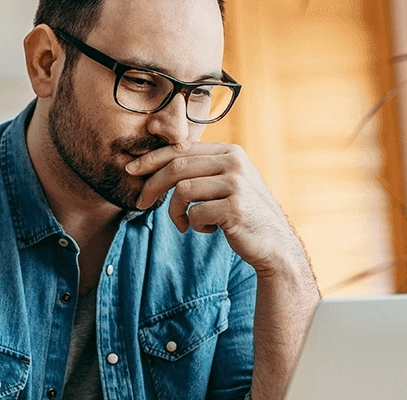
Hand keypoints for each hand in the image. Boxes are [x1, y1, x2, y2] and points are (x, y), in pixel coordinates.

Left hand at [127, 142, 304, 276]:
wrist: (275, 244)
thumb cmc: (243, 215)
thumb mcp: (226, 184)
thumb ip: (202, 170)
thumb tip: (157, 163)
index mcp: (230, 152)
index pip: (182, 149)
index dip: (152, 159)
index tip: (131, 169)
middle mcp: (234, 162)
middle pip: (177, 166)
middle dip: (152, 185)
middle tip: (140, 203)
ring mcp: (236, 184)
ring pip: (183, 190)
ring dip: (175, 212)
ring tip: (185, 224)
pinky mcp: (235, 207)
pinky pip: (196, 213)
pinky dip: (195, 226)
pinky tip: (209, 231)